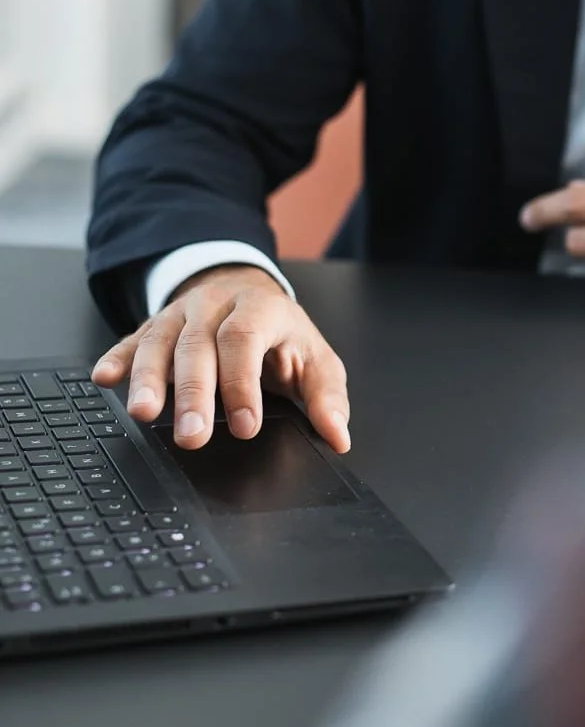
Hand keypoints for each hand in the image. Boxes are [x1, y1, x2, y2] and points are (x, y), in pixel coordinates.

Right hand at [91, 265, 350, 453]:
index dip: (242, 383)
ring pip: (160, 341)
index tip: (245, 426)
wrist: (246, 289)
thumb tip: (338, 436)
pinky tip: (105, 378)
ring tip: (144, 413)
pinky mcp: (154, 324)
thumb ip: (326, 396)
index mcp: (260, 308)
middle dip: (194, 393)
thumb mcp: (315, 358)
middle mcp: (216, 305)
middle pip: (198, 345)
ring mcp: (181, 312)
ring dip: (149, 379)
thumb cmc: (281, 334)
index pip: (245, 339)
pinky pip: (132, 339)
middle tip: (192, 436)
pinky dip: (117, 359)